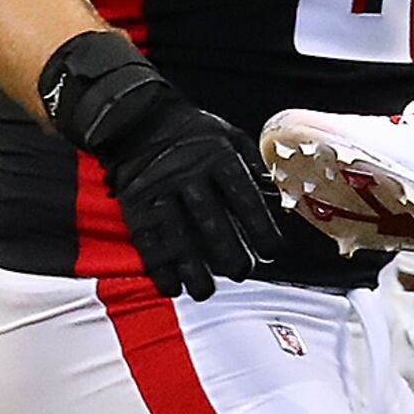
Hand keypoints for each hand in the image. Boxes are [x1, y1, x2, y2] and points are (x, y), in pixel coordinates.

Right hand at [70, 67, 281, 301]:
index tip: (274, 251)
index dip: (260, 226)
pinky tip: (171, 287)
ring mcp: (158, 190)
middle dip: (227, 251)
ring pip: (177, 235)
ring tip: (205, 292)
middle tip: (243, 273)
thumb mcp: (230, 137)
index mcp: (218, 157)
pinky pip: (146, 240)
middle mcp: (188, 174)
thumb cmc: (196, 135)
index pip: (244, 196)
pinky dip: (158, 266)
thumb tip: (280, 198)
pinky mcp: (134, 205)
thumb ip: (253, 167)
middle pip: (210, 220)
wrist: (140, 121)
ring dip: (191, 268)